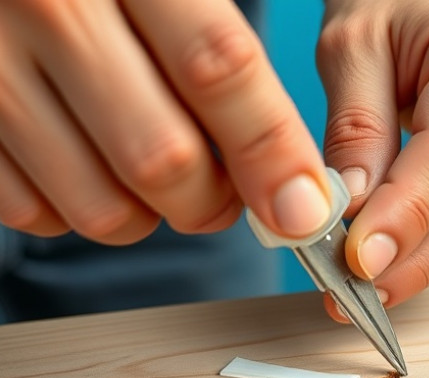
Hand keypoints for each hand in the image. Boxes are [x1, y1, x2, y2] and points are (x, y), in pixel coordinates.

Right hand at [0, 1, 329, 244]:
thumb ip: (228, 58)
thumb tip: (298, 178)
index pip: (218, 69)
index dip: (271, 151)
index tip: (305, 209)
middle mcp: (51, 9)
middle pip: (163, 157)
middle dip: (216, 204)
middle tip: (233, 197)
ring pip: (101, 205)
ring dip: (152, 217)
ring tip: (166, 181)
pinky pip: (34, 212)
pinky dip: (83, 212)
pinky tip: (99, 171)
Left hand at [317, 0, 428, 319]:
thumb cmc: (387, 2)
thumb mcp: (351, 45)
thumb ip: (356, 126)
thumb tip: (350, 212)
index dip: (407, 217)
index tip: (357, 262)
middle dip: (419, 262)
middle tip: (354, 298)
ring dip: (424, 265)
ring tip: (363, 295)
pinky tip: (388, 267)